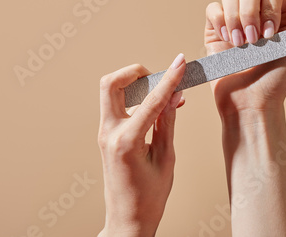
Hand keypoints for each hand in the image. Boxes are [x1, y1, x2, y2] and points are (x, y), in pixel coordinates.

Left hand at [97, 54, 185, 236]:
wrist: (127, 220)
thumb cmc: (148, 198)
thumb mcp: (166, 159)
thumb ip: (167, 123)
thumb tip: (173, 96)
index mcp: (126, 141)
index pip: (151, 100)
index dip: (169, 79)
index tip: (181, 63)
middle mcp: (109, 133)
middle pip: (111, 83)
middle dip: (135, 72)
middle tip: (159, 77)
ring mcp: (104, 134)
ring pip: (111, 92)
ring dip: (135, 85)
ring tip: (163, 94)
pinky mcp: (106, 136)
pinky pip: (117, 106)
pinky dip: (136, 99)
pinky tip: (156, 107)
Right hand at [204, 0, 285, 116]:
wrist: (250, 101)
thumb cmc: (278, 77)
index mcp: (279, 13)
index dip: (269, 8)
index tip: (271, 36)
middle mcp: (256, 13)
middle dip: (250, 13)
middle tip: (254, 41)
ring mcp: (234, 20)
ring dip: (235, 19)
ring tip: (240, 45)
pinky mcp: (215, 30)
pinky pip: (213, 9)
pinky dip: (220, 22)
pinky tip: (228, 41)